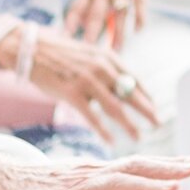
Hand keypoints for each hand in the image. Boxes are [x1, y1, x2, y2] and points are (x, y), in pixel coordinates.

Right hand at [0, 145, 189, 189]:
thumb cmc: (35, 187)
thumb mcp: (74, 183)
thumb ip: (98, 185)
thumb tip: (121, 188)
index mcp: (94, 172)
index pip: (136, 164)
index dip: (164, 164)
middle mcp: (90, 177)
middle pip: (134, 169)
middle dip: (166, 169)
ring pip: (115, 187)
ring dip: (145, 186)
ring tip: (172, 188)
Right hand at [26, 25, 158, 144]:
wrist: (31, 49)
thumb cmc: (60, 55)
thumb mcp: (89, 55)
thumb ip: (106, 70)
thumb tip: (122, 89)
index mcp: (109, 57)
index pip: (135, 79)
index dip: (147, 96)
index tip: (154, 108)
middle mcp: (102, 68)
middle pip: (131, 94)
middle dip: (146, 111)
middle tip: (157, 124)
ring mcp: (87, 80)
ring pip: (116, 108)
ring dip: (129, 125)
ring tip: (139, 136)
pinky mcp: (72, 93)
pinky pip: (93, 117)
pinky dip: (104, 131)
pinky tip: (112, 140)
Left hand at [65, 0, 154, 44]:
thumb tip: (84, 16)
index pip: (78, 5)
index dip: (71, 22)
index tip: (64, 39)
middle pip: (97, 12)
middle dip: (92, 34)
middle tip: (87, 53)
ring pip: (119, 10)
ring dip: (118, 32)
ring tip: (116, 51)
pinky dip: (140, 15)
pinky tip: (139, 29)